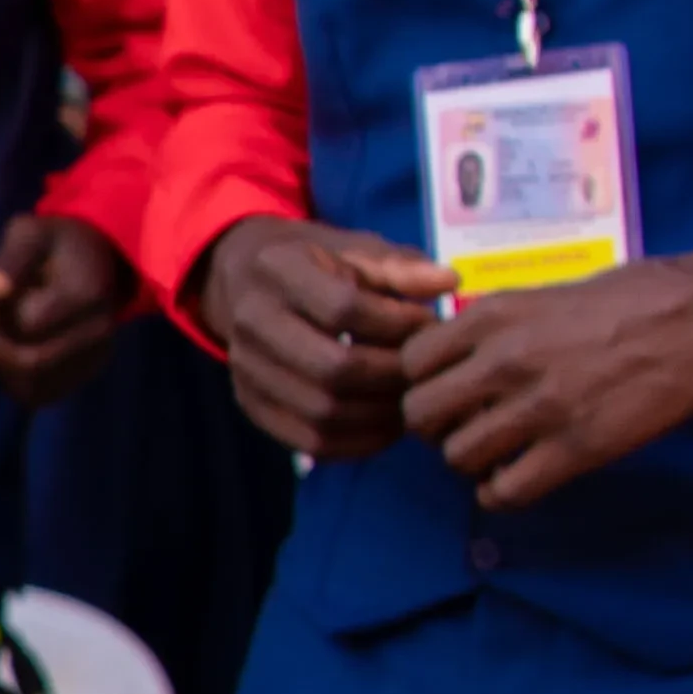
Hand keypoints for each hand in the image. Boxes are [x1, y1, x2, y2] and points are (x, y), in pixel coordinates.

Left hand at [0, 206, 137, 404]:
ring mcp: (95, 357)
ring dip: (3, 362)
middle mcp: (98, 332)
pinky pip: (37, 394)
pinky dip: (15, 377)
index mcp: (87, 295)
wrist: (99, 261)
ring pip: (29, 385)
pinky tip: (17, 347)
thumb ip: (9, 258)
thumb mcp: (30, 234)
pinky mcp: (85, 373)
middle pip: (28, 362)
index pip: (26, 326)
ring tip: (7, 329)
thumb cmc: (55, 244)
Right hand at [192, 214, 450, 464]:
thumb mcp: (356, 250)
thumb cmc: (318, 265)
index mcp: (277, 270)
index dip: (397, 323)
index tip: (429, 324)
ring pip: (322, 412)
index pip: (343, 308)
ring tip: (411, 399)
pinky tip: (387, 425)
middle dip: (392, 375)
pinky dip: (358, 443)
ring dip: (380, 414)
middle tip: (424, 372)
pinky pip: (309, 441)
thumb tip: (448, 283)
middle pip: (332, 368)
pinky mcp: (250, 403)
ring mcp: (244, 368)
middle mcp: (251, 321)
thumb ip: (401, 266)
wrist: (247, 281)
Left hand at [398, 242, 692, 510]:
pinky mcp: (577, 448)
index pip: (411, 362)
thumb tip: (459, 351)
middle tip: (466, 423)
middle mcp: (506, 361)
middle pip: (420, 416)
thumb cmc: (639, 296)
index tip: (448, 386)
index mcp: (495, 316)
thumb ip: (498, 324)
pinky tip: (520, 476)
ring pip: (457, 457)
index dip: (423, 380)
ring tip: (499, 450)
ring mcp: (540, 408)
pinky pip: (505, 491)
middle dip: (436, 425)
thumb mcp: (550, 291)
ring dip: (472, 460)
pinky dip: (502, 491)